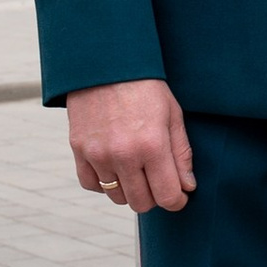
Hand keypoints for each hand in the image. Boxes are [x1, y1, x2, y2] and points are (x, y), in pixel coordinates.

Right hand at [67, 78, 194, 213]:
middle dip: (155, 197)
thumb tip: (187, 187)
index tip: (179, 195)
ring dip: (130, 190)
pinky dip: (104, 183)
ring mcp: (98, 154)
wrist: (106, 63)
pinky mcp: (79, 150)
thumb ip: (181, 154)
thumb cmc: (145, 87)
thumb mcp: (172, 114)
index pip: (168, 197)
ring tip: (136, 169)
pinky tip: (114, 167)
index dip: (177, 201)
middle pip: (141, 203)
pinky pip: (92, 185)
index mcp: (153, 145)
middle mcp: (124, 154)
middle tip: (158, 181)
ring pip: (117, 197)